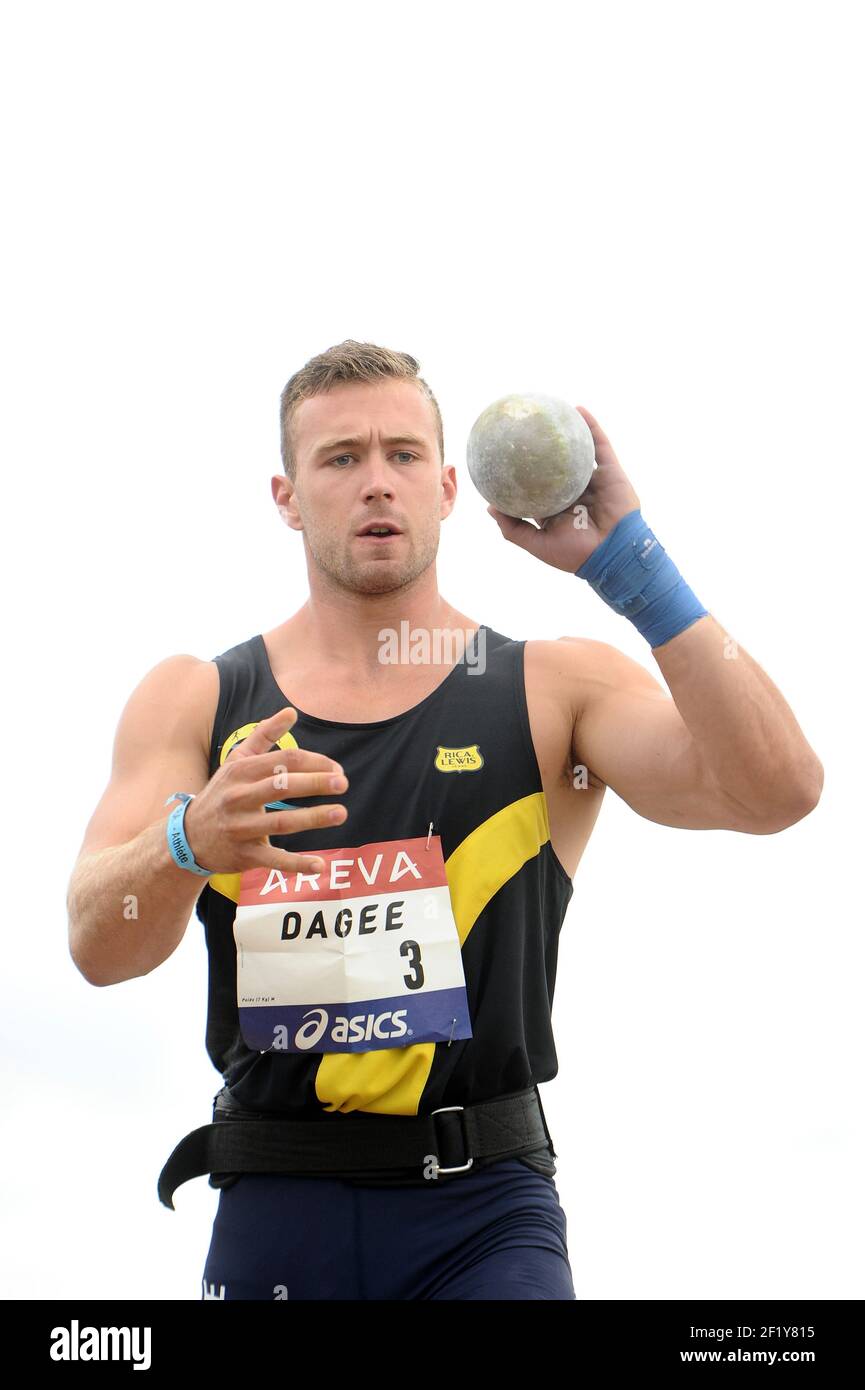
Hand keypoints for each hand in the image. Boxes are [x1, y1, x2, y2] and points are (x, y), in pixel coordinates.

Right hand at [183, 707, 347, 873]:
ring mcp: (240, 828)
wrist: (188, 837)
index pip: (283, 761)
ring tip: (341, 813)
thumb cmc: (223, 793)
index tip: (337, 770)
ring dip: (313, 818)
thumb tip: (291, 711)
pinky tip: (320, 865)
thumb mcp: (237, 761)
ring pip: (280, 822)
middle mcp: (239, 798)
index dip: (314, 763)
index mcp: (241, 771)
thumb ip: (264, 735)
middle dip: (315, 783)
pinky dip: (296, 864)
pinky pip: (273, 860)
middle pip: (282, 786)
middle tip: (343, 783)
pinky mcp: (244, 855)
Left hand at [486, 406, 641, 572]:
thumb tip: (490, 507)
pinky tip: (578, 409)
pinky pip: (600, 445)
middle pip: (556, 464)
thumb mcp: (537, 544)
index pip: (538, 485)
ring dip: (568, 431)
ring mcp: (593, 480)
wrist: (612, 554)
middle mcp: (575, 491)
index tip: (506, 455)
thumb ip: (513, 527)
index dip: (524, 471)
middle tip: (525, 427)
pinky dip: (591, 426)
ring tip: (550, 411)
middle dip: (543, 446)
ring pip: (578, 450)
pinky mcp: (611, 472)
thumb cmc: (575, 554)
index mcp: (558, 507)